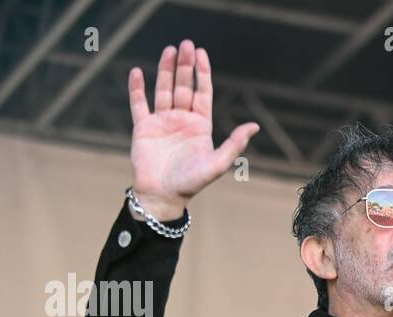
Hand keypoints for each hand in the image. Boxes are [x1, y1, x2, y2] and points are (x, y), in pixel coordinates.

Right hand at [127, 39, 259, 218]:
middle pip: (183, 86)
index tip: (200, 53)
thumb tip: (255, 126)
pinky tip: (137, 72)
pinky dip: (137, 89)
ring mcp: (162, 122)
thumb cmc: (192, 182)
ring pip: (163, 90)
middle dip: (184, 65)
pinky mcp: (143, 128)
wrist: (163, 195)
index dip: (202, 73)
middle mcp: (181, 120)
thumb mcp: (218, 163)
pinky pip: (139, 104)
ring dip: (164, 70)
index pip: (202, 92)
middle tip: (185, 44)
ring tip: (168, 50)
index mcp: (200, 125)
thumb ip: (235, 143)